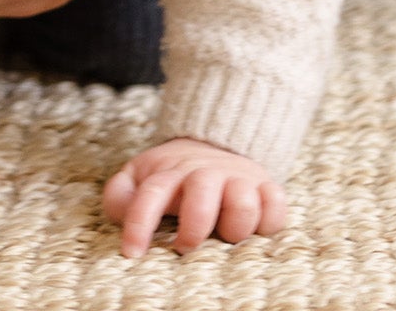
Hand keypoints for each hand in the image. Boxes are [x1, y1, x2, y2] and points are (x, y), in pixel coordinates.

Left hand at [103, 137, 287, 256]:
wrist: (216, 142)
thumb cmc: (174, 174)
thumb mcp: (142, 175)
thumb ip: (122, 194)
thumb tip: (118, 210)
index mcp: (171, 173)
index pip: (151, 194)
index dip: (139, 224)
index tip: (131, 253)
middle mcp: (205, 174)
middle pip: (202, 196)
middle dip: (194, 227)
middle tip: (185, 246)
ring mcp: (238, 178)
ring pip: (243, 204)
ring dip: (235, 226)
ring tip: (225, 236)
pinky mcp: (266, 186)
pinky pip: (276, 205)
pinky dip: (269, 220)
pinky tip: (256, 228)